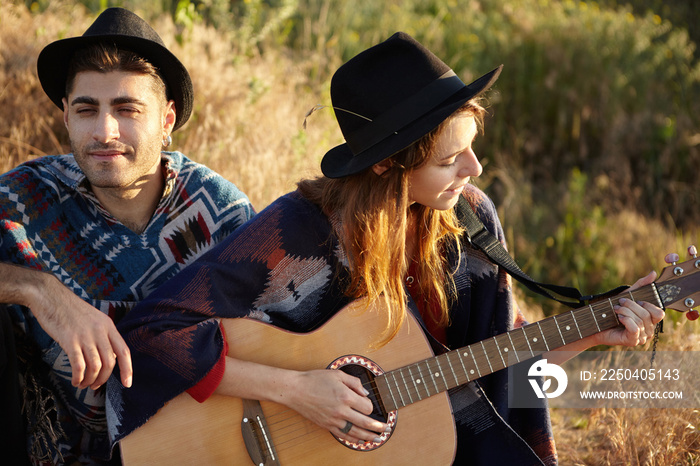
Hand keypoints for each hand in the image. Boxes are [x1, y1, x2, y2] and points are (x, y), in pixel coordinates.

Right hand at [22, 269, 132, 389]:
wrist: (50, 296)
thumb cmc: (70, 310)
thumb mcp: (93, 319)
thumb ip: (101, 336)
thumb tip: (105, 358)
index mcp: (108, 325)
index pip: (124, 351)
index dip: (128, 369)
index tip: (127, 384)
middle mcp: (100, 331)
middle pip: (110, 362)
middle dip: (103, 379)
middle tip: (95, 386)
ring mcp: (85, 335)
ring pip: (96, 366)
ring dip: (90, 380)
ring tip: (83, 384)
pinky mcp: (69, 340)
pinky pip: (79, 365)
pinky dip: (79, 377)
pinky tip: (75, 380)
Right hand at [284, 369, 387, 443]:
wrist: (296, 390)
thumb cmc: (315, 380)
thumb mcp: (337, 374)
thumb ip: (354, 382)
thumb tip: (365, 393)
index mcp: (345, 396)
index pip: (367, 407)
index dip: (371, 406)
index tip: (369, 404)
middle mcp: (341, 410)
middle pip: (365, 422)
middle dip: (378, 427)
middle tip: (386, 429)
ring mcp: (334, 420)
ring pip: (356, 432)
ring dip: (369, 436)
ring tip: (378, 439)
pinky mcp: (327, 425)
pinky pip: (343, 435)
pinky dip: (353, 440)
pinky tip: (360, 441)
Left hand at [597, 271, 664, 346]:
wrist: (596, 325)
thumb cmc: (613, 311)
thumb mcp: (627, 295)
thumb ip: (641, 285)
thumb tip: (653, 273)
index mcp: (649, 320)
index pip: (659, 313)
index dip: (648, 305)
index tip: (636, 301)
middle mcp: (648, 330)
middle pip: (647, 315)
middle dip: (630, 306)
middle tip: (619, 303)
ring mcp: (641, 337)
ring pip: (640, 321)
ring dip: (625, 312)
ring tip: (616, 310)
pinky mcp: (632, 341)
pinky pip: (634, 328)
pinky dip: (625, 320)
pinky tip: (618, 318)